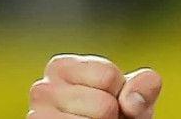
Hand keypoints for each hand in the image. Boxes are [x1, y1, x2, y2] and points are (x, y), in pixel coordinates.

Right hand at [28, 54, 162, 118]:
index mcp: (62, 66)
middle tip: (103, 115)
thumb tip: (131, 102)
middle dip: (111, 112)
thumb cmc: (119, 111)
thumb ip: (144, 86)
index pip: (107, 76)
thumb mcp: (136, 94)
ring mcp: (36, 115)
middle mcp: (42, 88)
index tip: (112, 95)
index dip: (120, 90)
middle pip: (102, 105)